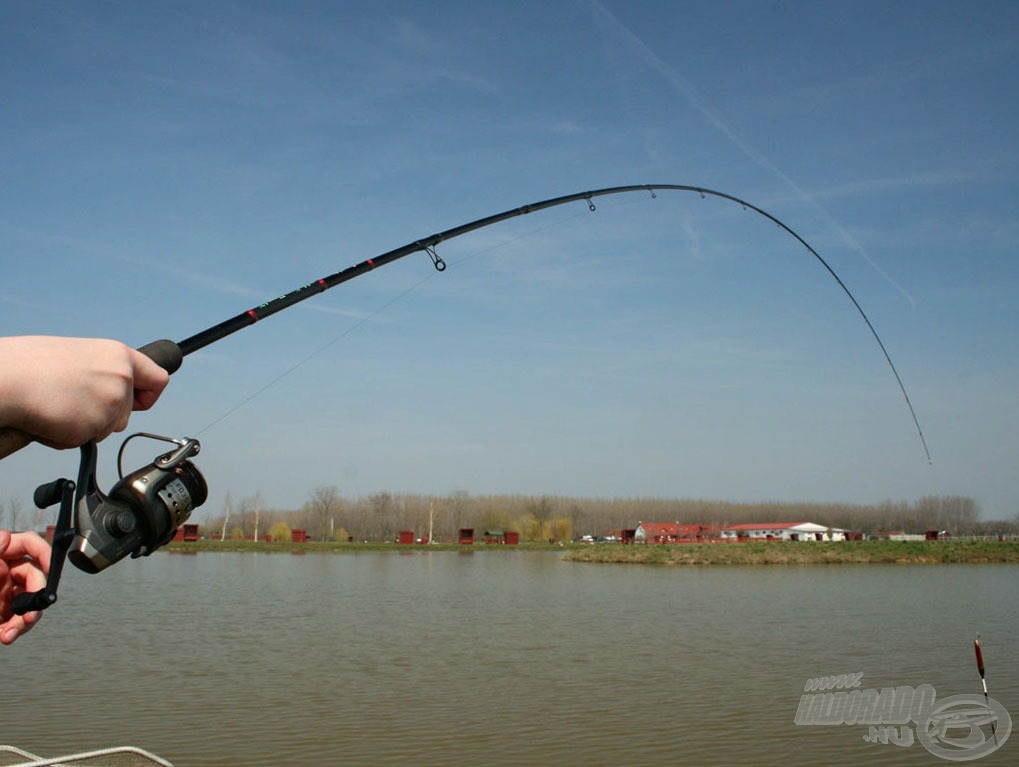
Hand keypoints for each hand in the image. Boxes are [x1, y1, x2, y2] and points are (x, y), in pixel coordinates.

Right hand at [0, 336, 169, 448]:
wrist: (7, 379)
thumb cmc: (31, 364)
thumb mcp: (81, 355)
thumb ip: (104, 371)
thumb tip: (111, 385)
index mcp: (119, 356)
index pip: (158, 379)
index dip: (148, 394)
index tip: (138, 401)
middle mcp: (121, 378)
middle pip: (128, 414)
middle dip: (104, 416)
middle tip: (74, 401)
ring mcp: (110, 404)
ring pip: (106, 429)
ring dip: (84, 425)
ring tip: (59, 405)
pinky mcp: (93, 427)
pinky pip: (83, 440)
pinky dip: (66, 435)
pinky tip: (51, 417)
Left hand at [0, 530, 50, 643]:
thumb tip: (6, 536)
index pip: (28, 544)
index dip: (44, 553)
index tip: (50, 569)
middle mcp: (1, 572)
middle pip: (33, 576)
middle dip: (34, 597)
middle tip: (29, 616)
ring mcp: (0, 593)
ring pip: (27, 601)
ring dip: (24, 619)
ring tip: (11, 634)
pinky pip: (15, 620)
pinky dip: (13, 629)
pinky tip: (5, 637)